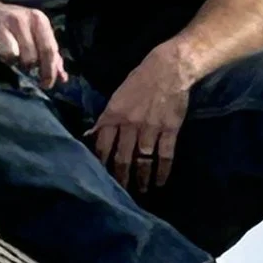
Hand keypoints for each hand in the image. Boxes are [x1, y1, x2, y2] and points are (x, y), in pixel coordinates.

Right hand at [0, 1, 63, 89]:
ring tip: (6, 56)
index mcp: (37, 19)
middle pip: (30, 57)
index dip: (49, 71)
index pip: (49, 50)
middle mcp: (19, 19)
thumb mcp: (36, 34)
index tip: (46, 85)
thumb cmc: (16, 27)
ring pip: (10, 55)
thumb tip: (62, 78)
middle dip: (27, 68)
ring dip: (8, 61)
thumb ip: (51, 55)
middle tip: (22, 67)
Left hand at [88, 45, 195, 192]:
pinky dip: (162, 171)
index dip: (99, 164)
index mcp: (114, 115)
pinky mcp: (169, 130)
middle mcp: (130, 125)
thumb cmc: (140, 80)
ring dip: (141, 178)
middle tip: (118, 194)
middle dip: (119, 178)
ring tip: (141, 191)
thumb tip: (93, 135)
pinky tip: (160, 181)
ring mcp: (150, 129)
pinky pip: (165, 155)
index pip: (102, 145)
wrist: (169, 68)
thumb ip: (106, 118)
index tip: (97, 178)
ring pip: (143, 160)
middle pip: (122, 158)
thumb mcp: (117, 96)